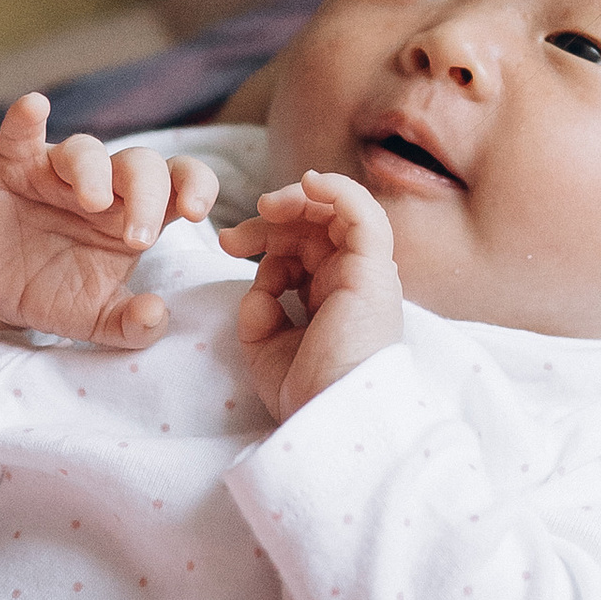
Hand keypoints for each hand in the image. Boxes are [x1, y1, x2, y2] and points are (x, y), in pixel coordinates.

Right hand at [0, 97, 217, 368]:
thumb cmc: (52, 290)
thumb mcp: (96, 318)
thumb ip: (131, 325)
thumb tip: (157, 315)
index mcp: (135, 212)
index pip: (180, 180)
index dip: (196, 185)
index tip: (196, 212)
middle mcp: (103, 184)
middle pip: (139, 164)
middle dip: (148, 194)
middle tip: (138, 237)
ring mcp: (56, 173)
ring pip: (84, 149)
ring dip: (94, 170)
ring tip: (94, 201)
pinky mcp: (11, 169)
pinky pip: (19, 137)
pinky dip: (25, 120)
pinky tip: (34, 107)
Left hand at [220, 169, 403, 422]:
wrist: (329, 416)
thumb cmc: (305, 392)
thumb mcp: (266, 347)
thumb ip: (260, 311)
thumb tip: (259, 289)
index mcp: (332, 298)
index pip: (302, 248)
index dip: (263, 239)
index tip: (227, 246)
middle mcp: (353, 280)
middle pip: (315, 226)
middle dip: (271, 220)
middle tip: (231, 237)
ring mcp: (366, 273)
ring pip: (338, 213)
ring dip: (299, 200)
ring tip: (265, 208)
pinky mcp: (373, 268)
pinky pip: (362, 212)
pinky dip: (338, 189)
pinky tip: (309, 183)